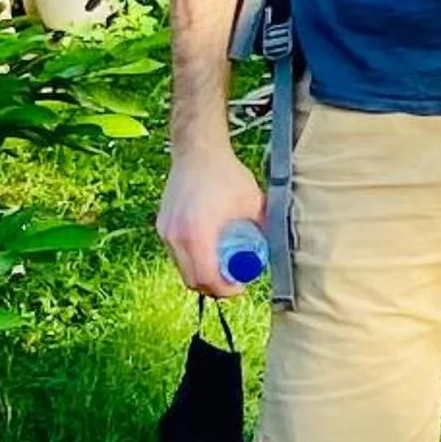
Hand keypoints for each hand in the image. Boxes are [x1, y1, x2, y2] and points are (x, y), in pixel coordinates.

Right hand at [156, 136, 264, 301]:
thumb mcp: (253, 202)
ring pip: (182, 268)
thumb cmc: (226, 174)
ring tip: (223, 265)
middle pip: (192, 280)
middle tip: (234, 282)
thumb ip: (264, 227)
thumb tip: (277, 246)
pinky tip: (209, 250)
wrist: (198, 151)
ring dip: (202, 274)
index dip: (225, 290)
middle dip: (214, 287)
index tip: (240, 287)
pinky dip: (193, 259)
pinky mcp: (163, 226)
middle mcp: (176, 237)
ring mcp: (166, 232)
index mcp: (198, 234)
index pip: (207, 278)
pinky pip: (176, 254)